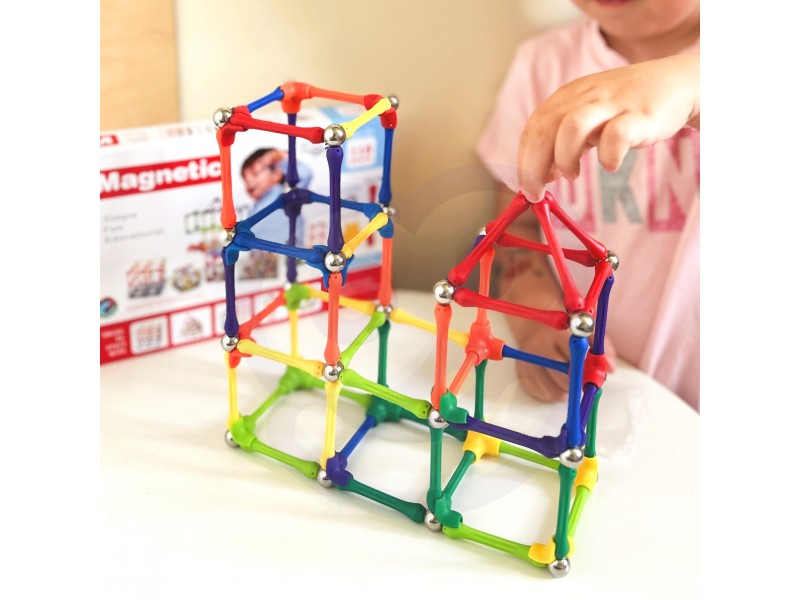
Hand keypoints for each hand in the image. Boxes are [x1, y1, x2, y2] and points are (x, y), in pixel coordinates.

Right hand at [514, 319, 616, 402]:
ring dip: (569, 391)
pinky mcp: (521, 371)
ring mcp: (528, 360)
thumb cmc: (566, 328)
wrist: (533, 322)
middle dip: (580, 383)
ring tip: (572, 381)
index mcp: (556, 332)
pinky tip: (559, 385)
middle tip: (585, 381)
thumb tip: (611, 368)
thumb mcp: (584, 329)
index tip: (596, 378)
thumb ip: (600, 346)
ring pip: (555, 389)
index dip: (589, 371)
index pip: (576, 356)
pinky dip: (555, 394)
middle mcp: (539, 346)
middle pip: (565, 377)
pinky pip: (543, 394)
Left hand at [517, 53, 699, 200]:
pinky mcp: (640, 114)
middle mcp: (584, 97)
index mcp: (567, 98)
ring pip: (572, 126)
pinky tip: (610, 166)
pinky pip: (617, 134)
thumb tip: (541, 176)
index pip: (533, 128)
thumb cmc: (625, 108)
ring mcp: (612, 103)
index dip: (524, 160)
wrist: (676, 83)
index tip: (527, 187)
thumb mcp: (588, 120)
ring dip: (563, 157)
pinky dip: (608, 155)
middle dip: (533, 166)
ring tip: (571, 176)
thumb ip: (562, 144)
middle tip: (537, 193)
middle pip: (544, 127)